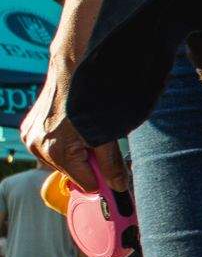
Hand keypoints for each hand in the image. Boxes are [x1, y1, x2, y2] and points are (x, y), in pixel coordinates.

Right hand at [22, 59, 128, 192]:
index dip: (103, 178)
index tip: (113, 172)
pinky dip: (64, 143)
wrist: (72, 69)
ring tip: (84, 131)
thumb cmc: (91, 99)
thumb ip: (112, 165)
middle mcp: (37, 146)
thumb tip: (119, 187)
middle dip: (88, 163)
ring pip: (61, 161)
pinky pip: (49, 147)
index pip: (86, 184)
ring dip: (75, 153)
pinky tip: (72, 127)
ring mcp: (30, 137)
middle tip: (98, 142)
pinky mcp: (28, 129)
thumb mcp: (108, 135)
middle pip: (72, 172)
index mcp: (56, 151)